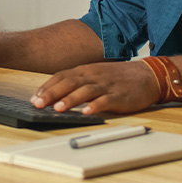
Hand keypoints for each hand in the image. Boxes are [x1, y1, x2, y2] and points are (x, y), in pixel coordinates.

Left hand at [30, 61, 160, 114]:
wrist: (146, 75)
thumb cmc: (117, 77)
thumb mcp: (95, 74)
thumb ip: (77, 82)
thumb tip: (55, 95)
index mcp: (86, 70)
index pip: (62, 76)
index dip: (47, 87)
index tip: (34, 98)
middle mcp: (94, 76)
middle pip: (69, 83)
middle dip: (52, 93)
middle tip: (38, 104)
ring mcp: (107, 85)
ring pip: (85, 91)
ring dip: (71, 99)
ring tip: (58, 108)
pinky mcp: (119, 95)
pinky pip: (106, 100)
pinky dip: (96, 106)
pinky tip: (87, 112)